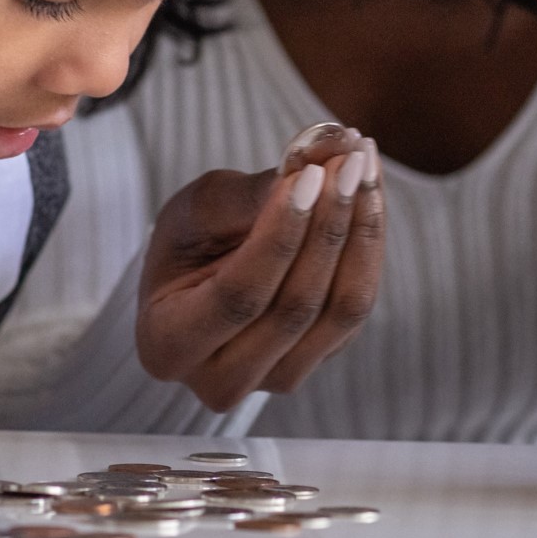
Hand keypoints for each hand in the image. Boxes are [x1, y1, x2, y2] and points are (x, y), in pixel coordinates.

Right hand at [136, 132, 384, 411]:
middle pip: (296, 306)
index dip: (281, 234)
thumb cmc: (188, 241)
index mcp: (168, 346)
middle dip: (329, 224)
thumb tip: (314, 165)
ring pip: (340, 310)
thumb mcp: (198, 211)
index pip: (239, 295)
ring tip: (364, 165)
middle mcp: (222, 379)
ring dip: (361, 231)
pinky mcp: (320, 359)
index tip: (310, 174)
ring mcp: (277, 378)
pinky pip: (357, 304)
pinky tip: (369, 191)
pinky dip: (369, 244)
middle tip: (349, 158)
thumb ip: (249, 198)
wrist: (202, 273)